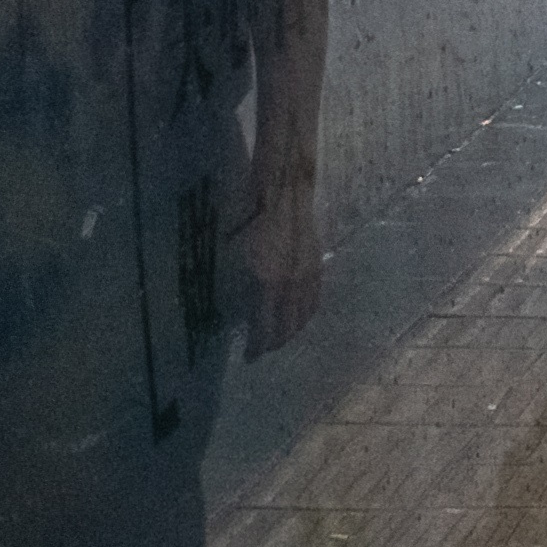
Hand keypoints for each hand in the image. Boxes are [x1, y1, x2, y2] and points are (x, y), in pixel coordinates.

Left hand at [235, 157, 322, 355]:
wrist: (283, 188)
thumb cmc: (248, 215)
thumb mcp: (230, 250)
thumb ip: (233, 282)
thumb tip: (230, 306)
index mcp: (267, 282)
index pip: (265, 327)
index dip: (257, 346)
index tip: (249, 357)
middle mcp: (290, 284)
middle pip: (287, 326)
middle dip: (275, 343)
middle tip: (262, 351)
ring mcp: (307, 274)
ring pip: (304, 314)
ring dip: (292, 331)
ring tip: (279, 338)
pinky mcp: (316, 263)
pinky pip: (313, 298)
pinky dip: (306, 313)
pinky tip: (299, 315)